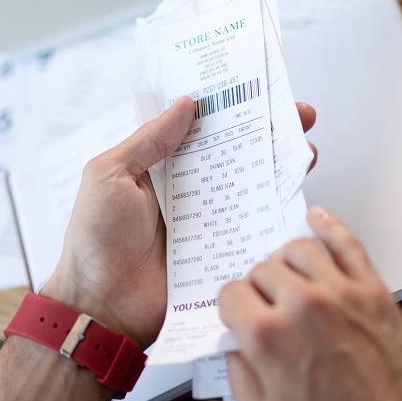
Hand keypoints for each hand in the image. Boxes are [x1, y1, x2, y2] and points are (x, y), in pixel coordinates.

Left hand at [42, 100, 318, 349]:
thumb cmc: (95, 242)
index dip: (233, 111)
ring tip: (306, 154)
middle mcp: (191, 195)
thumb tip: (185, 104)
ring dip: (281, 171)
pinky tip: (297, 202)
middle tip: (300, 118)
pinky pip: (254, 233)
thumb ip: (148, 141)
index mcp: (162, 171)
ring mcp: (210, 225)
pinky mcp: (223, 255)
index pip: (205, 132)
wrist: (102, 308)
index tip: (263, 92)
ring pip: (253, 192)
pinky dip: (276, 218)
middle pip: (238, 157)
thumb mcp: (109, 176)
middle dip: (271, 135)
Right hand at [218, 207, 401, 400]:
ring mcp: (340, 295)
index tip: (239, 317)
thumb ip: (239, 381)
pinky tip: (318, 219)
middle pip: (262, 269)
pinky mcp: (372, 293)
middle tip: (266, 306)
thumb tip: (236, 351)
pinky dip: (329, 225)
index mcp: (268, 337)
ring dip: (286, 258)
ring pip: (299, 248)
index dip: (232, 308)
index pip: (232, 293)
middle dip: (258, 288)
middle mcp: (302, 307)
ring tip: (287, 274)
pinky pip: (347, 243)